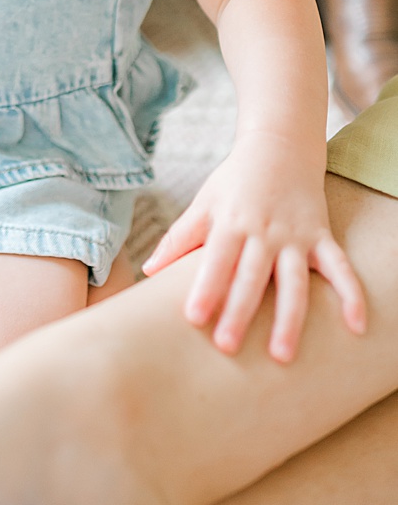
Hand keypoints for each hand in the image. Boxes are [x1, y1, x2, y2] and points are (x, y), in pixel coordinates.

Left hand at [143, 132, 365, 361]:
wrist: (279, 149)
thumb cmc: (234, 182)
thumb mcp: (203, 204)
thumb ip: (178, 238)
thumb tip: (148, 270)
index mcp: (231, 223)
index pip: (216, 261)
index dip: (205, 288)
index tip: (193, 318)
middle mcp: (264, 232)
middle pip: (251, 277)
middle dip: (240, 312)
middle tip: (227, 347)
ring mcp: (296, 237)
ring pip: (294, 282)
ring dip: (289, 319)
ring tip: (282, 354)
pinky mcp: (322, 238)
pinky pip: (340, 269)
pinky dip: (352, 296)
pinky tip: (357, 327)